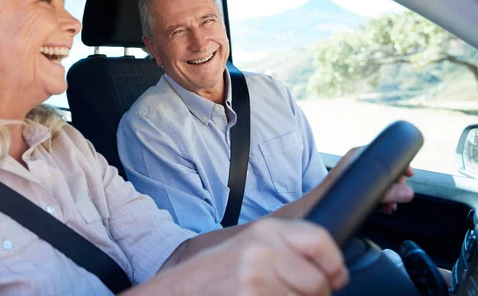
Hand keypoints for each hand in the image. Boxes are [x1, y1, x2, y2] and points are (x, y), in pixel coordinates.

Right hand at [129, 218, 349, 295]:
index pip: (319, 241)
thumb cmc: (218, 272)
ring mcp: (256, 280)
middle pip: (318, 282)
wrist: (181, 290)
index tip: (337, 277)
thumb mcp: (253, 247)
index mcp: (266, 231)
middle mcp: (263, 251)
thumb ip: (287, 250)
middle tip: (295, 294)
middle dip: (315, 295)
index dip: (335, 264)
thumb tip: (331, 269)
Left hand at [334, 147, 414, 213]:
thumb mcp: (366, 193)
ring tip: (390, 207)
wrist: (317, 206)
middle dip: (395, 184)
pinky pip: (372, 189)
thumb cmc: (334, 196)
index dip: (400, 163)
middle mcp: (356, 162)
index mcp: (358, 156)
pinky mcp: (353, 186)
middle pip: (385, 169)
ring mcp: (355, 174)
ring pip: (380, 181)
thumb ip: (388, 193)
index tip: (410, 174)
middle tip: (399, 196)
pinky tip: (384, 208)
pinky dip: (381, 198)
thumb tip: (409, 193)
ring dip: (389, 194)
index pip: (384, 152)